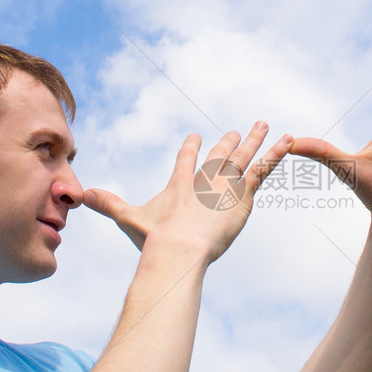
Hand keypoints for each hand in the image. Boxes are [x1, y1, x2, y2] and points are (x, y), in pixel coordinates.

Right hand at [84, 123, 292, 262]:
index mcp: (180, 184)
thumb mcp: (129, 220)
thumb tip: (83, 194)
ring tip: (264, 125)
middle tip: (234, 131)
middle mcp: (204, 179)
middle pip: (218, 155)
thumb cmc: (155, 238)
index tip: (195, 137)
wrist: (180, 246)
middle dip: (227, 143)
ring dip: (254, 140)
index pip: (186, 161)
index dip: (191, 149)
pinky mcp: (243, 193)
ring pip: (244, 157)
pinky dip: (276, 153)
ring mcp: (225, 184)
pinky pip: (263, 168)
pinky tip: (288, 139)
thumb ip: (110, 205)